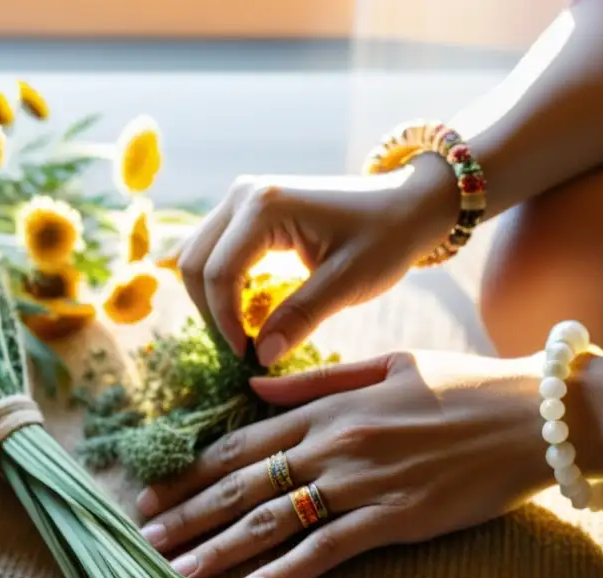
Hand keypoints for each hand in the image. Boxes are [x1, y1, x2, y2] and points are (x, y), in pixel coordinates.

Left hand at [136, 351, 553, 577]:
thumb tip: (255, 387)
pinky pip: (329, 550)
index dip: (193, 471)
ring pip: (275, 520)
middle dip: (190, 514)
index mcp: (332, 407)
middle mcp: (337, 445)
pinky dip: (288, 572)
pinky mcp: (396, 519)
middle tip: (146, 540)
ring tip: (178, 571)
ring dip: (220, 548)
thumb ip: (319, 381)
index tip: (156, 493)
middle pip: (245, 485)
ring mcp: (364, 484)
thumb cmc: (463, 386)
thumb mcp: (389, 365)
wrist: (532, 415)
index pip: (243, 441)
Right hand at [178, 155, 458, 365]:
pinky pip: (215, 251)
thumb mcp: (348, 282)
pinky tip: (249, 312)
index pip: (218, 274)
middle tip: (245, 352)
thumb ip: (301, 317)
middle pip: (196, 263)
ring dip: (213, 301)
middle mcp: (243, 194)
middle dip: (213, 314)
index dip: (226, 323)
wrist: (406, 204)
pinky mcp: (248, 210)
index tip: (249, 358)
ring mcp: (242, 198)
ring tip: (247, 336)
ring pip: (198, 257)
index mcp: (264, 206)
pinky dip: (222, 285)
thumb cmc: (385, 237)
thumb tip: (260, 357)